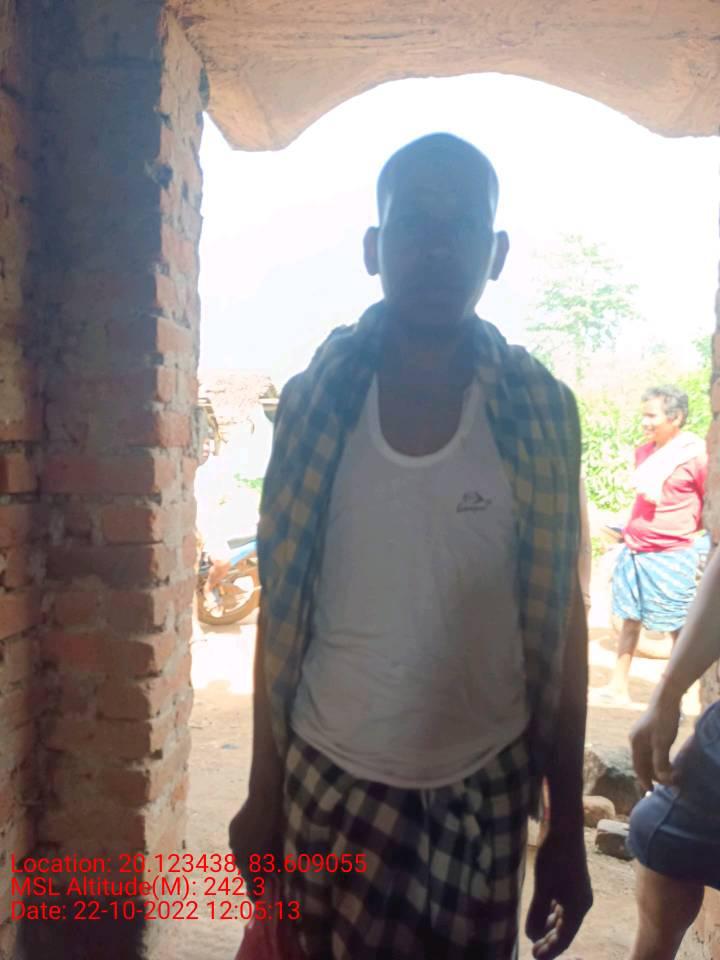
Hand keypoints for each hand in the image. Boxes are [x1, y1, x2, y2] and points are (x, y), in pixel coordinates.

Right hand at [229, 790, 281, 897]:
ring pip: (240, 856)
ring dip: (248, 856)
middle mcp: (238, 856)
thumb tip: (274, 874)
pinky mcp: (232, 830)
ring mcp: (233, 842)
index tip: (258, 898)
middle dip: (253, 872)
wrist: (264, 800)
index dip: (255, 893)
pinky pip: (237, 842)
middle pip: (245, 870)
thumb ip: (274, 865)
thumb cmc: (275, 825)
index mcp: (250, 863)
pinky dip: (244, 843)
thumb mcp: (277, 848)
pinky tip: (253, 837)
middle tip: (262, 872)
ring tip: (258, 851)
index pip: (251, 885)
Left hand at [526, 829, 592, 958]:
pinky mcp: (572, 882)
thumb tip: (531, 936)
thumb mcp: (542, 888)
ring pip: (564, 917)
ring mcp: (577, 891)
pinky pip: (563, 905)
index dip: (550, 950)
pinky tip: (542, 913)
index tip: (534, 956)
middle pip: (565, 930)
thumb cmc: (553, 858)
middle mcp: (581, 902)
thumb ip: (537, 913)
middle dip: (550, 941)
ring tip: (535, 934)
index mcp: (578, 908)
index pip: (564, 938)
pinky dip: (552, 913)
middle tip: (533, 950)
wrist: (563, 828)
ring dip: (550, 927)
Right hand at [630, 691, 680, 789]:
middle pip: (642, 763)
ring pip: (648, 757)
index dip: (644, 780)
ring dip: (657, 767)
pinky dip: (659, 759)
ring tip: (668, 776)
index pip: (638, 766)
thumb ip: (660, 762)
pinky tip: (666, 762)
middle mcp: (636, 740)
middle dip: (652, 775)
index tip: (651, 791)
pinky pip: (652, 751)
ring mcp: (642, 735)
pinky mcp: (650, 732)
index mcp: (635, 743)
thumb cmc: (663, 721)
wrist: (666, 699)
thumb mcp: (662, 743)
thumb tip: (662, 780)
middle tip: (665, 785)